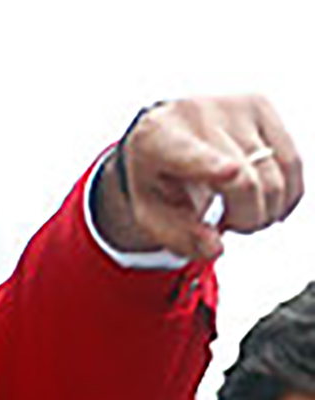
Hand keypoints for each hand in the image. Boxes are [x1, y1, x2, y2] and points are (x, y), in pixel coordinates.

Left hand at [95, 95, 302, 260]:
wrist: (164, 130)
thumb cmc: (157, 178)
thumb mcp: (151, 213)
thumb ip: (178, 236)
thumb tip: (216, 249)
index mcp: (158, 142)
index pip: (188, 156)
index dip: (211, 167)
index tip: (229, 173)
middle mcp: (196, 116)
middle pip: (247, 182)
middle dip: (246, 219)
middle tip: (228, 222)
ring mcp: (232, 107)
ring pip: (277, 175)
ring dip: (266, 209)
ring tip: (240, 208)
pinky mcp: (261, 105)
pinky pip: (292, 163)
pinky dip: (285, 194)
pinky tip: (264, 200)